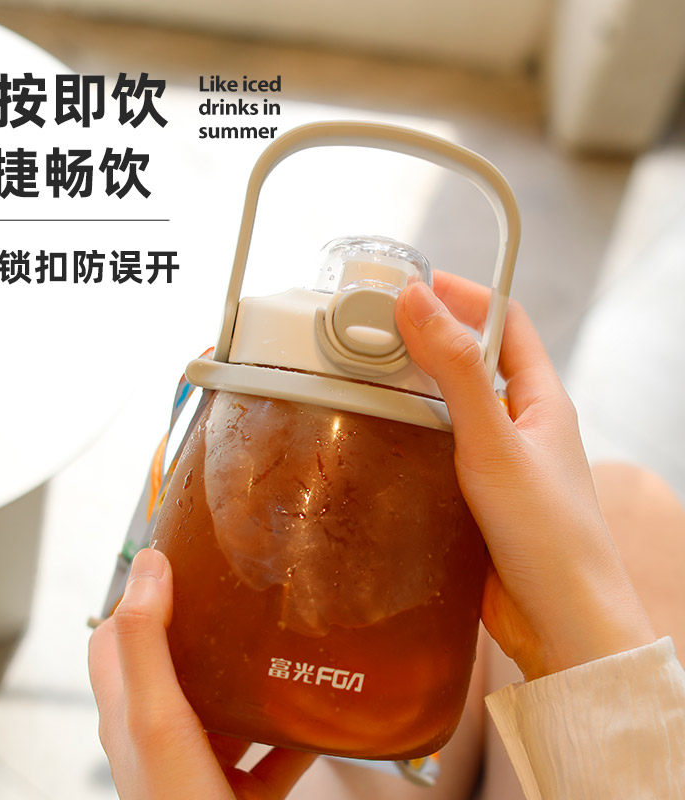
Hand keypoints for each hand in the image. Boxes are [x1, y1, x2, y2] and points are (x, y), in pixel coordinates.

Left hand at [89, 547, 315, 799]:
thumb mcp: (157, 724)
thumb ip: (145, 646)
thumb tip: (148, 565)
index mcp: (128, 717)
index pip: (116, 637)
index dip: (141, 595)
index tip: (184, 558)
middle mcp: (158, 741)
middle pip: (175, 666)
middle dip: (205, 628)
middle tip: (243, 594)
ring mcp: (198, 770)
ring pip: (222, 706)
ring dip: (250, 676)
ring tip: (283, 645)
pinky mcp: (236, 796)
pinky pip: (266, 755)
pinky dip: (290, 734)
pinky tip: (317, 720)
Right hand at [395, 273, 654, 680]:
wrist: (560, 622)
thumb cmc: (547, 535)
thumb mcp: (495, 442)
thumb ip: (457, 371)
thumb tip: (418, 301)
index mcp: (540, 399)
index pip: (507, 322)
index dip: (466, 295)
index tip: (414, 285)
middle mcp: (522, 425)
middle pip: (476, 361)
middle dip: (430, 339)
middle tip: (376, 332)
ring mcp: (499, 462)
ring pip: (453, 408)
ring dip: (416, 389)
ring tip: (366, 379)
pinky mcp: (475, 497)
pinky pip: (440, 451)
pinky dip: (411, 437)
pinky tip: (380, 442)